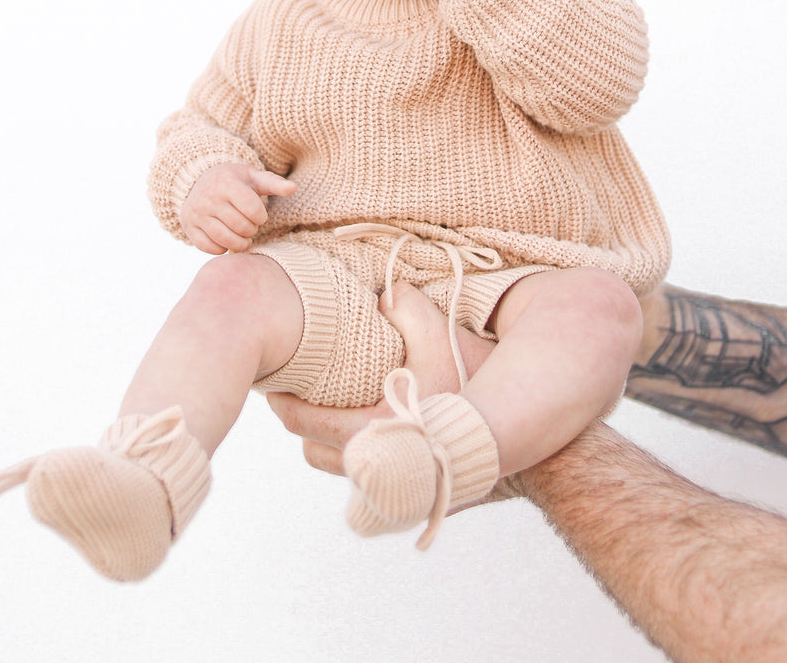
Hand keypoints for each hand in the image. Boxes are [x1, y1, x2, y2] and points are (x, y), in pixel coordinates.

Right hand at [180, 163, 295, 254]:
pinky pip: (211, 248)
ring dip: (240, 243)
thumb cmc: (234, 181)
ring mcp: (196, 214)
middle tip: (250, 225)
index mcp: (226, 183)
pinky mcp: (189, 228)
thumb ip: (274, 183)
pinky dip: (223, 248)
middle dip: (251, 230)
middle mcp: (208, 198)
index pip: (253, 210)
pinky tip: (227, 239)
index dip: (261, 216)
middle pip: (241, 227)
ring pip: (226, 240)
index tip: (258, 214)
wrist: (199, 181)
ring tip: (243, 236)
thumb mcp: (253, 177)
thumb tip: (294, 188)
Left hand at [268, 281, 495, 475]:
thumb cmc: (477, 385)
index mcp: (377, 431)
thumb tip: (380, 295)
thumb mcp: (443, 338)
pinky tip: (361, 424)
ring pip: (334, 466)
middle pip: (312, 451)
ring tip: (324, 406)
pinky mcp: (404, 491)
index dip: (284, 402)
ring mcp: (391, 485)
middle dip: (300, 421)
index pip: (306, 425)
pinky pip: (360, 474)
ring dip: (324, 439)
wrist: (511, 437)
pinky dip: (351, 453)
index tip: (276, 383)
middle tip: (292, 391)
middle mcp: (378, 467)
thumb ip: (407, 308)